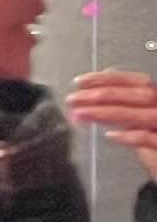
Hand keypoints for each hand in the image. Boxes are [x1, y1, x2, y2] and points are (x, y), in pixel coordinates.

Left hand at [73, 70, 156, 184]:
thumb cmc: (152, 142)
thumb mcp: (136, 121)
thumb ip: (120, 106)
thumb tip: (89, 94)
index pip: (136, 82)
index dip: (108, 79)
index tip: (80, 82)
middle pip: (139, 95)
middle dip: (103, 95)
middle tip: (74, 99)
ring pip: (143, 115)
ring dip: (108, 113)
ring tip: (80, 114)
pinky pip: (150, 139)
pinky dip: (130, 136)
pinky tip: (110, 136)